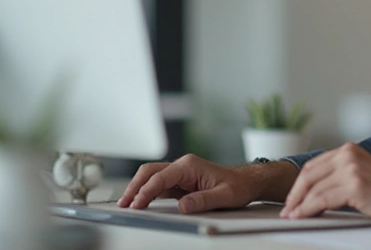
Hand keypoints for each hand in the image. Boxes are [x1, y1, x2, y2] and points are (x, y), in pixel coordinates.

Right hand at [116, 154, 293, 213]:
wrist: (246, 182)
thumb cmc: (238, 186)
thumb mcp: (224, 196)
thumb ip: (203, 201)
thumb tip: (183, 206)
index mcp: (190, 165)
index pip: (161, 177)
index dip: (146, 191)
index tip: (138, 204)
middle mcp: (182, 166)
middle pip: (150, 172)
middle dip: (134, 186)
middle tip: (123, 204)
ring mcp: (180, 173)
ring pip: (151, 176)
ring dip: (137, 188)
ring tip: (126, 204)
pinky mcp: (180, 182)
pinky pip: (158, 185)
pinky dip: (146, 192)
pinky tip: (140, 202)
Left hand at [280, 143, 370, 226]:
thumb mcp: (362, 175)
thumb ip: (341, 176)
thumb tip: (315, 193)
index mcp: (349, 150)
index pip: (314, 165)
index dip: (299, 184)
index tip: (292, 198)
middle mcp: (349, 155)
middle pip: (309, 174)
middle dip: (294, 194)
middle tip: (287, 209)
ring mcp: (351, 168)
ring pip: (313, 188)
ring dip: (299, 204)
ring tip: (293, 216)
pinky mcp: (354, 185)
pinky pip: (322, 199)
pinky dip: (308, 209)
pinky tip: (304, 216)